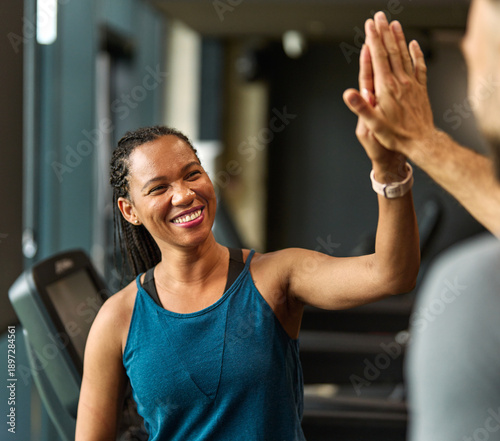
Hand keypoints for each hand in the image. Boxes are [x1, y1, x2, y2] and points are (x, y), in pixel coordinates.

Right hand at [343, 12, 435, 162]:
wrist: (421, 142)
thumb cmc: (396, 135)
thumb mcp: (373, 124)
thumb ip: (361, 107)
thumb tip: (349, 94)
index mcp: (386, 88)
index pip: (378, 58)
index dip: (374, 40)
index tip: (370, 26)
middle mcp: (400, 82)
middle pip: (391, 51)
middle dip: (384, 33)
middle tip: (380, 18)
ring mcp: (411, 84)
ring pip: (404, 55)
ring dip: (399, 38)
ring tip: (394, 24)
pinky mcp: (420, 89)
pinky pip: (419, 67)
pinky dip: (416, 53)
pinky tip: (414, 45)